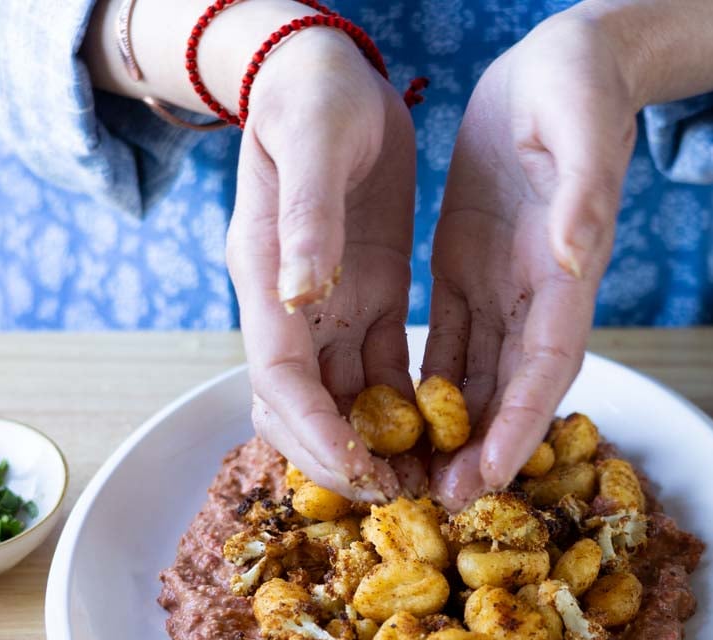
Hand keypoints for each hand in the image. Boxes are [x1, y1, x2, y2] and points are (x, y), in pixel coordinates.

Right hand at [227, 32, 417, 499]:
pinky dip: (406, 410)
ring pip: (345, 401)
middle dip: (345, 459)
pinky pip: (381, 372)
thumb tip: (298, 295)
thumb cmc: (312, 95)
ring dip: (380, 447)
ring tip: (431, 485)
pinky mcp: (364, 295)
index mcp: (266, 275)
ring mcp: (327, 305)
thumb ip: (305, 220)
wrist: (320, 66)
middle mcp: (290, 304)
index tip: (362, 475)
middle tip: (402, 500)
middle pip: (304, 409)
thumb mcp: (311, 144)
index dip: (316, 433)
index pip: (282, 380)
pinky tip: (446, 437)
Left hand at [422, 15, 637, 507]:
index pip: (545, 364)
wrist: (565, 59)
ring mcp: (503, 284)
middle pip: (510, 390)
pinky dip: (427, 385)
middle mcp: (538, 291)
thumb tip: (573, 251)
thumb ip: (582, 191)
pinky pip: (448, 340)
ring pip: (475, 376)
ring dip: (451, 433)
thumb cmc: (578, 83)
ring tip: (417, 482)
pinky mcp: (470, 268)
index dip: (521, 423)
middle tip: (447, 506)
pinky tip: (396, 420)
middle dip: (483, 451)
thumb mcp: (580, 124)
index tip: (495, 475)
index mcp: (567, 268)